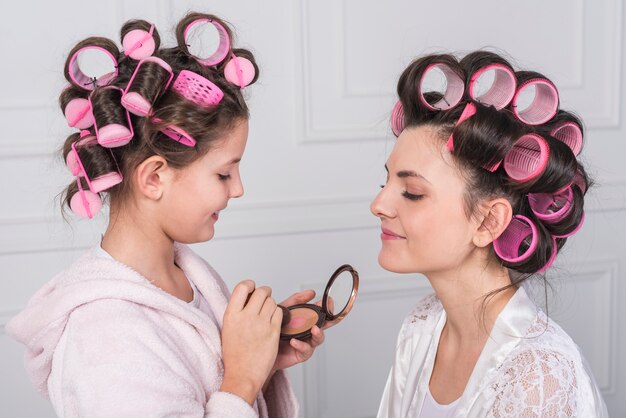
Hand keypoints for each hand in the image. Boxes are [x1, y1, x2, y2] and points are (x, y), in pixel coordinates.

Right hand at [220, 280, 281, 404]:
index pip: (242, 287)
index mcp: (231, 315)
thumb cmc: (234, 354)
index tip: (252, 288)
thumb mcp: (228, 328)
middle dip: (265, 292)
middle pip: (261, 292)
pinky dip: (278, 314)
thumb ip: (236, 311)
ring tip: (268, 312)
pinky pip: (279, 313)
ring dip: (272, 304)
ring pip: (272, 301)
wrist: (242, 374)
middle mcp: (245, 317)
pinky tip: (273, 320)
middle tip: (264, 297)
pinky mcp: (273, 332)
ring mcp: (260, 324)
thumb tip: (247, 296)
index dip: (250, 284)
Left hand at [270, 290, 331, 372]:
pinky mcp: (300, 354)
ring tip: (314, 329)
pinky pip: (305, 350)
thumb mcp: (282, 311)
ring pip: (318, 339)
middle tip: (331, 315)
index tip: (329, 301)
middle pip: (324, 326)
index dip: (326, 307)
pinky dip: (301, 345)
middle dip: (330, 320)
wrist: (261, 348)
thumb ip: (295, 301)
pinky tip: (294, 341)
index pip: (319, 313)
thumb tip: (311, 293)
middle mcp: (308, 332)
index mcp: (306, 320)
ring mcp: (306, 343)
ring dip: (318, 334)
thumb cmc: (273, 329)